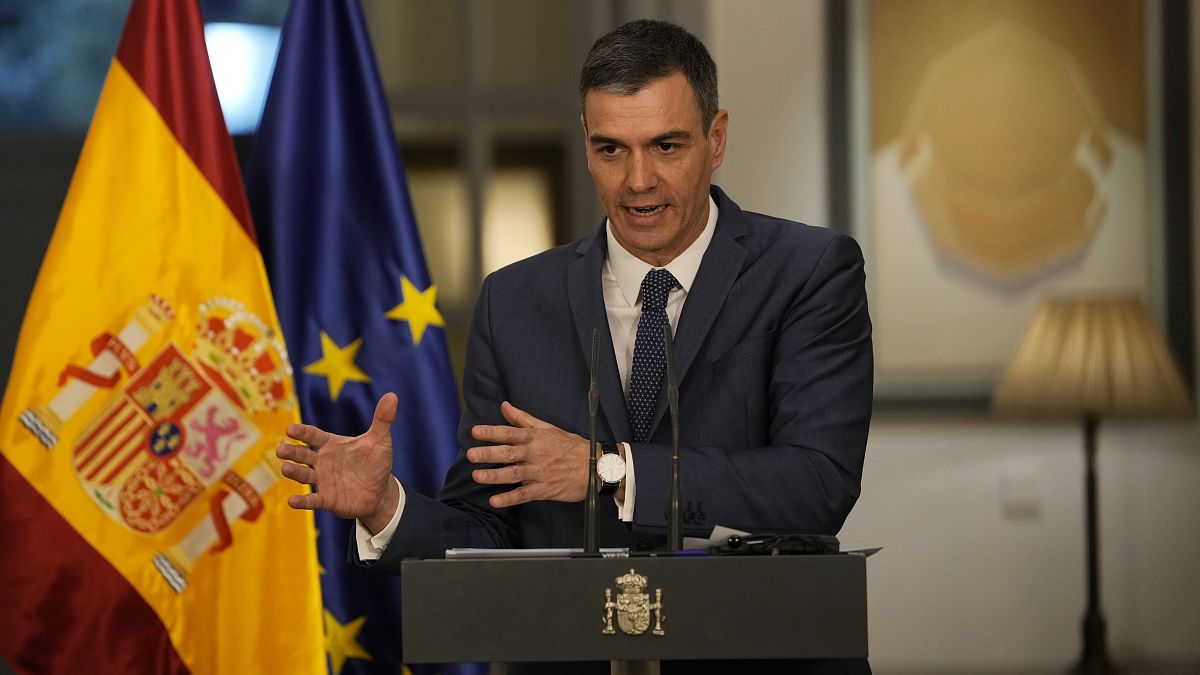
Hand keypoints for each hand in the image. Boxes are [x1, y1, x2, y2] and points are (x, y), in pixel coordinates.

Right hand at [276, 393, 399, 533]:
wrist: (380, 492)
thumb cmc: (376, 463)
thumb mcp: (380, 441)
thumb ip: (383, 419)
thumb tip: (392, 395)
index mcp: (332, 445)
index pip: (313, 435)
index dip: (302, 432)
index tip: (290, 429)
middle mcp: (323, 461)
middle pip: (303, 455)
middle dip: (292, 452)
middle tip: (281, 449)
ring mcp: (323, 480)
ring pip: (304, 475)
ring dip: (294, 472)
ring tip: (285, 468)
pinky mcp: (327, 499)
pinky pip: (312, 500)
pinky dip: (303, 501)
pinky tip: (292, 501)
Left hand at [469, 401, 590, 507]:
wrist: (596, 466)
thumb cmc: (571, 446)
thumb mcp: (548, 428)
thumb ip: (523, 419)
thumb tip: (504, 406)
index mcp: (536, 437)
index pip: (510, 432)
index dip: (492, 432)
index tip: (476, 432)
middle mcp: (536, 454)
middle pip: (509, 453)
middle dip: (489, 453)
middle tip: (471, 454)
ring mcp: (540, 472)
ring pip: (514, 474)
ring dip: (495, 476)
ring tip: (477, 476)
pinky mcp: (545, 489)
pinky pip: (524, 494)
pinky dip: (510, 498)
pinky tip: (495, 501)